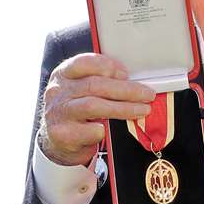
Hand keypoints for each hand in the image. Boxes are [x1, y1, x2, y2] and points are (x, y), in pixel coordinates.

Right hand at [38, 54, 154, 167]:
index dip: (107, 65)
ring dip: (123, 108)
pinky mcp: (61, 134)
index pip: (83, 62)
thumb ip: (103, 84)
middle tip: (147, 94)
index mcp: (64, 74)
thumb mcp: (83, 91)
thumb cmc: (76, 112)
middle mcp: (58, 91)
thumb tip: (136, 84)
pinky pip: (90, 130)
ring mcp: (58, 113)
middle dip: (126, 89)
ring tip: (142, 110)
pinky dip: (104, 130)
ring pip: (94, 106)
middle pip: (94, 85)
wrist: (56, 141)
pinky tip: (110, 130)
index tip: (126, 74)